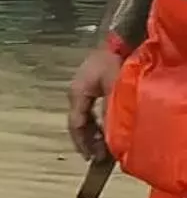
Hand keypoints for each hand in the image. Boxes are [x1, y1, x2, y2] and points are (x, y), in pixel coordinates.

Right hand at [69, 46, 123, 160]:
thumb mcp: (113, 91)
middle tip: (100, 155)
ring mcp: (83, 85)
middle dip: (89, 139)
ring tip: (105, 143)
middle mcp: (75, 90)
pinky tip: (108, 124)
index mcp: (76, 92)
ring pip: (86, 114)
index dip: (83, 143)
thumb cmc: (115, 62)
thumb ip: (109, 115)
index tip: (93, 159)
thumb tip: (108, 139)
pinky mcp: (93, 81)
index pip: (76, 124)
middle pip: (79, 121)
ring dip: (95, 130)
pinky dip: (99, 118)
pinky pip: (92, 106)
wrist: (122, 38)